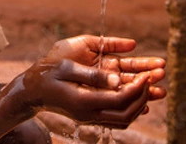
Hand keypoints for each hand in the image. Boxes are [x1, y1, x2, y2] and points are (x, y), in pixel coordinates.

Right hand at [8, 35, 164, 128]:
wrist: (32, 90)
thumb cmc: (46, 73)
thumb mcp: (66, 66)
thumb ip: (92, 74)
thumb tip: (117, 78)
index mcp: (83, 101)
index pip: (120, 100)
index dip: (138, 87)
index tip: (147, 73)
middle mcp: (88, 113)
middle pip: (126, 113)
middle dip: (144, 96)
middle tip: (153, 78)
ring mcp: (90, 116)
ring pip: (123, 118)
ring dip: (141, 103)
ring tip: (153, 87)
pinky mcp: (90, 114)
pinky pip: (116, 118)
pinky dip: (131, 108)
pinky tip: (139, 97)